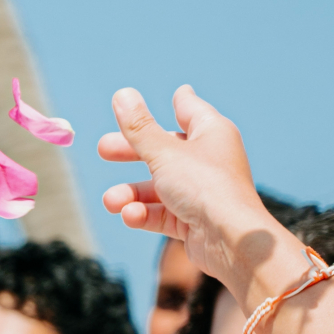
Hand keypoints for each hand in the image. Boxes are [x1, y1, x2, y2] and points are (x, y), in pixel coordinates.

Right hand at [96, 85, 299, 307]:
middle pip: (165, 149)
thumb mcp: (163, 153)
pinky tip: (130, 216)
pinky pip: (163, 213)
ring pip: (159, 186)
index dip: (180, 102)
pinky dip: (144, 214)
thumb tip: (122, 94)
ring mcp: (201, 192)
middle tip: (103, 150)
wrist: (230, 240)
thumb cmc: (204, 187)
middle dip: (132, 152)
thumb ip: (138, 128)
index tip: (177, 93)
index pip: (191, 110)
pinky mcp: (194, 220)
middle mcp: (209, 159)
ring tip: (111, 201)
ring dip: (131, 193)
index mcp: (210, 132)